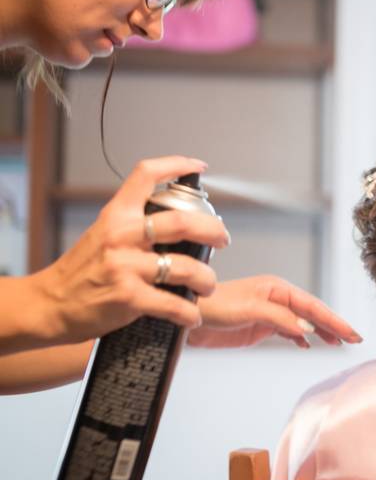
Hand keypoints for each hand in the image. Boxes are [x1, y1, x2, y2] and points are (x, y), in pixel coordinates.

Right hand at [26, 157, 229, 345]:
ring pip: (185, 267)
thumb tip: (180, 223)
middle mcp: (121, 236)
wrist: (50, 304)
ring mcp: (125, 266)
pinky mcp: (128, 297)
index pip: (146, 175)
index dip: (177, 164)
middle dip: (213, 230)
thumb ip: (136, 225)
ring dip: (206, 278)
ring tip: (207, 284)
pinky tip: (190, 315)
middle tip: (223, 239)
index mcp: (117, 215)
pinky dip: (188, 312)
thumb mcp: (103, 234)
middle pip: (182, 222)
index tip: (199, 166)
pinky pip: (173, 303)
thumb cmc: (82, 271)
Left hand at [188, 275, 361, 348]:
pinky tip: (308, 345)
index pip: (313, 306)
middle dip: (333, 325)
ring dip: (321, 332)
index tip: (351, 333)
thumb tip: (308, 329)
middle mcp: (277, 298)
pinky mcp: (261, 326)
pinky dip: (301, 337)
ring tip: (338, 343)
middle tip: (354, 339)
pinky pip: (289, 330)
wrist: (187, 318)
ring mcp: (270, 312)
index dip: (334, 319)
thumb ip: (280, 320)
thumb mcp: (249, 311)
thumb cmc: (214, 308)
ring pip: (303, 322)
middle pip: (312, 313)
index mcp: (277, 288)